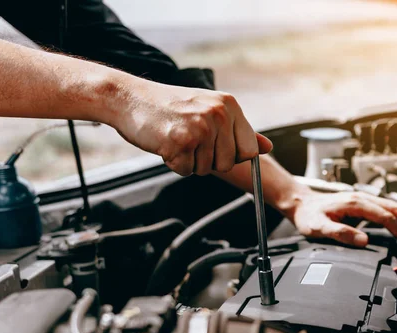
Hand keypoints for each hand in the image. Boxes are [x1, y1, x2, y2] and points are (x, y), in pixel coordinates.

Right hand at [114, 81, 271, 175]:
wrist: (128, 97)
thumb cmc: (169, 107)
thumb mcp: (210, 111)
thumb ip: (240, 131)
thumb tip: (267, 148)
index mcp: (229, 105)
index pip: (249, 151)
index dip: (232, 156)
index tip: (214, 146)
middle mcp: (218, 114)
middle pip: (228, 164)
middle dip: (209, 160)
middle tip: (190, 140)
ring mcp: (199, 127)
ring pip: (206, 169)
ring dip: (190, 162)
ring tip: (176, 138)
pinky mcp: (179, 141)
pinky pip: (185, 171)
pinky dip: (173, 164)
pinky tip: (165, 143)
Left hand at [285, 190, 396, 248]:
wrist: (301, 204)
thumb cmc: (309, 216)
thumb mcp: (319, 228)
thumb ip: (341, 233)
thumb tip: (364, 241)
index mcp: (356, 204)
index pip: (386, 217)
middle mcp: (363, 198)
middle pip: (396, 209)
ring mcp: (364, 200)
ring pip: (394, 208)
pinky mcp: (363, 205)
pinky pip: (387, 210)